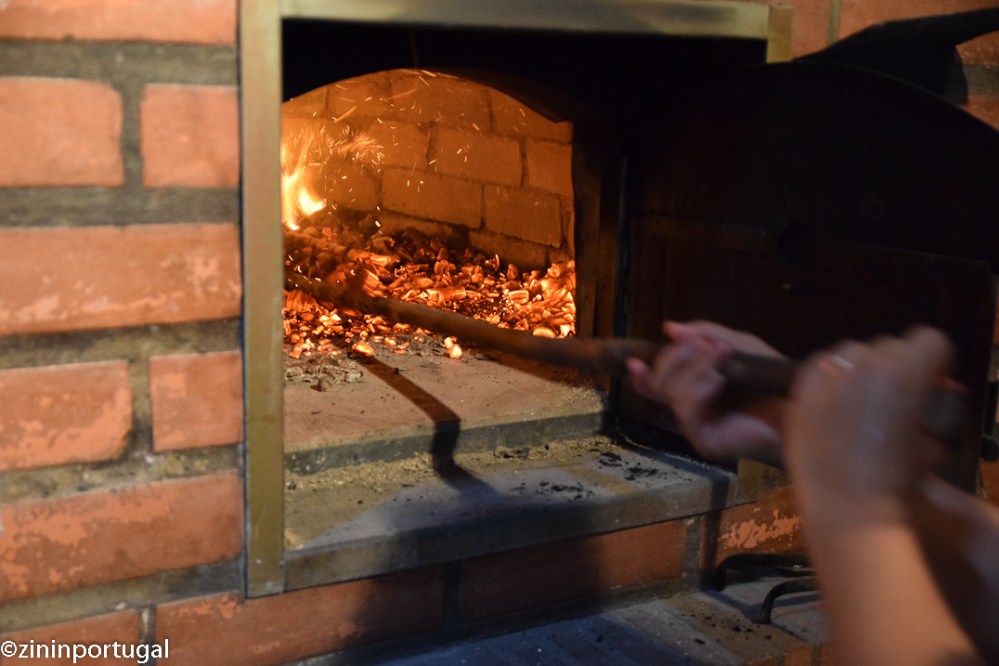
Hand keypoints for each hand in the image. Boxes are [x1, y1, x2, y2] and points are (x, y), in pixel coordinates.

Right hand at [626, 320, 785, 465]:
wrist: (800, 407)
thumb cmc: (772, 378)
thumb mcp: (738, 345)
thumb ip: (705, 334)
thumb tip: (670, 327)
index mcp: (694, 389)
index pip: (655, 384)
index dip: (643, 373)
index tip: (635, 360)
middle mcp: (690, 409)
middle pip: (659, 382)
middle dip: (678, 356)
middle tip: (708, 345)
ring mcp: (696, 426)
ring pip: (671, 392)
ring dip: (694, 367)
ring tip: (722, 358)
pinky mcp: (705, 440)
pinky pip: (686, 410)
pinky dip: (699, 388)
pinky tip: (718, 380)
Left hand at [785, 326, 954, 525]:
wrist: (847, 506)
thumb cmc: (896, 480)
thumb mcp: (933, 442)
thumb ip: (939, 407)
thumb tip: (945, 391)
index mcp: (904, 374)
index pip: (930, 339)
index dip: (934, 362)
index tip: (931, 382)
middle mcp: (865, 366)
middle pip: (890, 344)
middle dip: (897, 365)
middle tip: (894, 397)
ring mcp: (828, 375)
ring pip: (853, 351)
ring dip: (862, 368)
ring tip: (862, 401)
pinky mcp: (800, 389)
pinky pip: (821, 365)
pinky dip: (830, 376)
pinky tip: (834, 402)